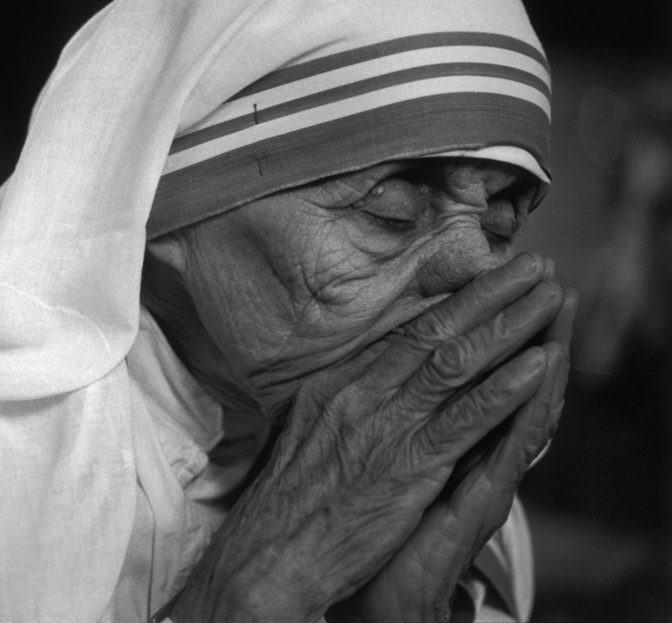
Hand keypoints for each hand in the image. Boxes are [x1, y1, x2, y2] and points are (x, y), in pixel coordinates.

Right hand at [169, 253, 567, 622]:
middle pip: (435, 332)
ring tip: (547, 297)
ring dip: (508, 326)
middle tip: (531, 264)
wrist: (270, 553)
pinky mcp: (407, 467)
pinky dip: (503, 390)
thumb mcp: (302, 435)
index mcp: (336, 385)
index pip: (402, 334)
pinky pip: (464, 420)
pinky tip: (536, 366)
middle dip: (489, 294)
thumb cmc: (286, 503)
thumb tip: (365, 381)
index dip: (452, 302)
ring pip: (456, 363)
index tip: (488, 277)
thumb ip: (339, 403)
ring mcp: (385, 428)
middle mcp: (361, 394)